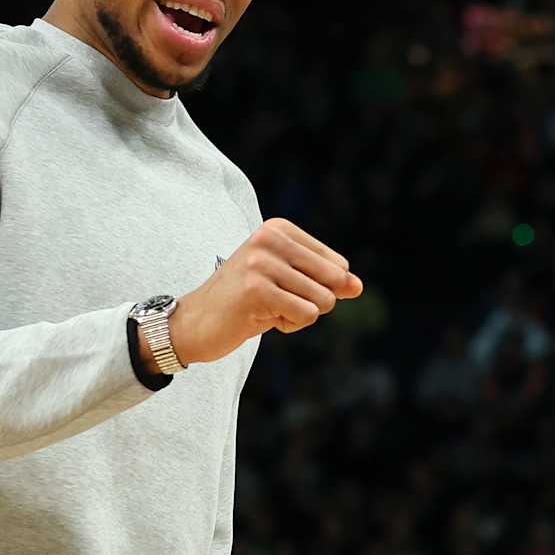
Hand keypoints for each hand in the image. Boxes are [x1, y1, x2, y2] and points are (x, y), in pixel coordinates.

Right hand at [167, 218, 362, 364]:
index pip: (339, 264)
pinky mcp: (257, 289)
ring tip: (265, 308)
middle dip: (315, 301)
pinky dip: (289, 325)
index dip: (320, 287)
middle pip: (335, 280)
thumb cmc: (248, 302)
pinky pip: (306, 314)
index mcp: (280, 229)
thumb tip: (358, 286)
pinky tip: (259, 318)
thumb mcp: (291, 284)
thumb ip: (328, 281)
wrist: (196, 322)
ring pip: (323, 301)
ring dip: (299, 315)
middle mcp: (270, 238)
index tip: (282, 287)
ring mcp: (262, 262)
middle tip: (277, 301)